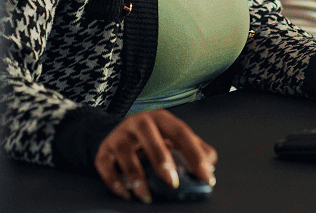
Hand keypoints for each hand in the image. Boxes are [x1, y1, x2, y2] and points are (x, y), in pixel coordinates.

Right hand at [94, 109, 216, 203]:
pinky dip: (115, 181)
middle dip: (161, 159)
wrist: (118, 134)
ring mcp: (119, 136)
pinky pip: (106, 165)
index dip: (194, 154)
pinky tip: (126, 194)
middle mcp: (138, 123)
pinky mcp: (104, 150)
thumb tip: (211, 161)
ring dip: (136, 176)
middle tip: (173, 182)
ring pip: (125, 152)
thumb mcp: (172, 137)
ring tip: (146, 196)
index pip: (181, 132)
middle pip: (149, 136)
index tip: (205, 177)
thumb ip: (194, 147)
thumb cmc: (152, 138)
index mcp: (160, 119)